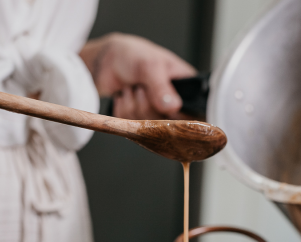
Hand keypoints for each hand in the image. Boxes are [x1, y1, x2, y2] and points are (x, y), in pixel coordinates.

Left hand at [80, 33, 196, 119]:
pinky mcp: (140, 119)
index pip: (193, 112)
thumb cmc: (133, 55)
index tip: (163, 108)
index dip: (178, 115)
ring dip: (133, 106)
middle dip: (147, 105)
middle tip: (141, 87)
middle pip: (167, 123)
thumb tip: (174, 106)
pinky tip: (125, 95)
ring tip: (132, 87)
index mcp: (186, 87)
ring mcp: (156, 112)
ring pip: (148, 126)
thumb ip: (161, 86)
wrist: (107, 61)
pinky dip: (123, 110)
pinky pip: (133, 127)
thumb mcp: (150, 65)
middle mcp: (174, 102)